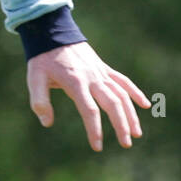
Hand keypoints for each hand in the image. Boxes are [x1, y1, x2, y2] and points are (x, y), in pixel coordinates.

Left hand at [27, 42, 149, 150]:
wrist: (53, 34)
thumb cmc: (42, 60)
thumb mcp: (34, 79)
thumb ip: (39, 101)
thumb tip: (47, 123)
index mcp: (75, 82)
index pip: (89, 110)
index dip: (94, 129)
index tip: (97, 146)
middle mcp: (93, 78)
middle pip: (112, 104)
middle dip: (121, 125)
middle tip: (126, 144)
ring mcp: (101, 72)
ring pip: (122, 94)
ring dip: (131, 114)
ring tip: (136, 134)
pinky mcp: (104, 69)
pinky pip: (123, 81)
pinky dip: (135, 92)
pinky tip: (145, 105)